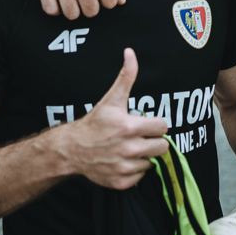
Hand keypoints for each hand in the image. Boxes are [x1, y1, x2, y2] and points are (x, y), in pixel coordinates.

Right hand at [63, 49, 169, 189]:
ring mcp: (125, 167)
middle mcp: (128, 148)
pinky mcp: (121, 182)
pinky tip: (123, 160)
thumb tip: (130, 52)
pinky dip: (134, 170)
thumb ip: (126, 76)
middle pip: (162, 147)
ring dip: (144, 155)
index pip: (163, 127)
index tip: (146, 123)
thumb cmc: (94, 123)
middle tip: (140, 136)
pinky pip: (140, 176)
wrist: (72, 149)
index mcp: (129, 127)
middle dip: (153, 140)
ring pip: (151, 162)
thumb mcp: (111, 99)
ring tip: (130, 147)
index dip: (155, 124)